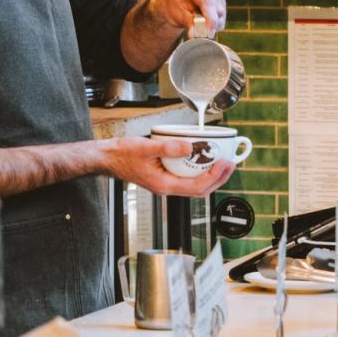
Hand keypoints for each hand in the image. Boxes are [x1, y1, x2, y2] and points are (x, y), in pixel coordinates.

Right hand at [102, 136, 236, 197]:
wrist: (106, 158)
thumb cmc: (121, 155)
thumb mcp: (145, 147)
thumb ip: (168, 148)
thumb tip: (190, 146)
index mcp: (163, 185)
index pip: (196, 187)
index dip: (214, 177)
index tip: (225, 164)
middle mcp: (166, 187)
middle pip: (200, 190)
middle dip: (218, 178)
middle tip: (230, 163)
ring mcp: (165, 183)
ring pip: (195, 185)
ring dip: (210, 176)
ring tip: (222, 163)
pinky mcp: (164, 176)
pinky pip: (186, 178)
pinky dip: (198, 171)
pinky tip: (202, 161)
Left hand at [149, 0, 226, 36]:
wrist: (172, 1)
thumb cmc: (173, 7)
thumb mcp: (178, 15)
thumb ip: (189, 23)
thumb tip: (196, 34)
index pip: (208, 3)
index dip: (211, 20)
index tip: (210, 34)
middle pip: (217, 7)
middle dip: (212, 23)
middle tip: (203, 34)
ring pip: (222, 10)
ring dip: (215, 22)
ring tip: (202, 26)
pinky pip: (222, 10)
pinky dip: (216, 19)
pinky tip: (206, 21)